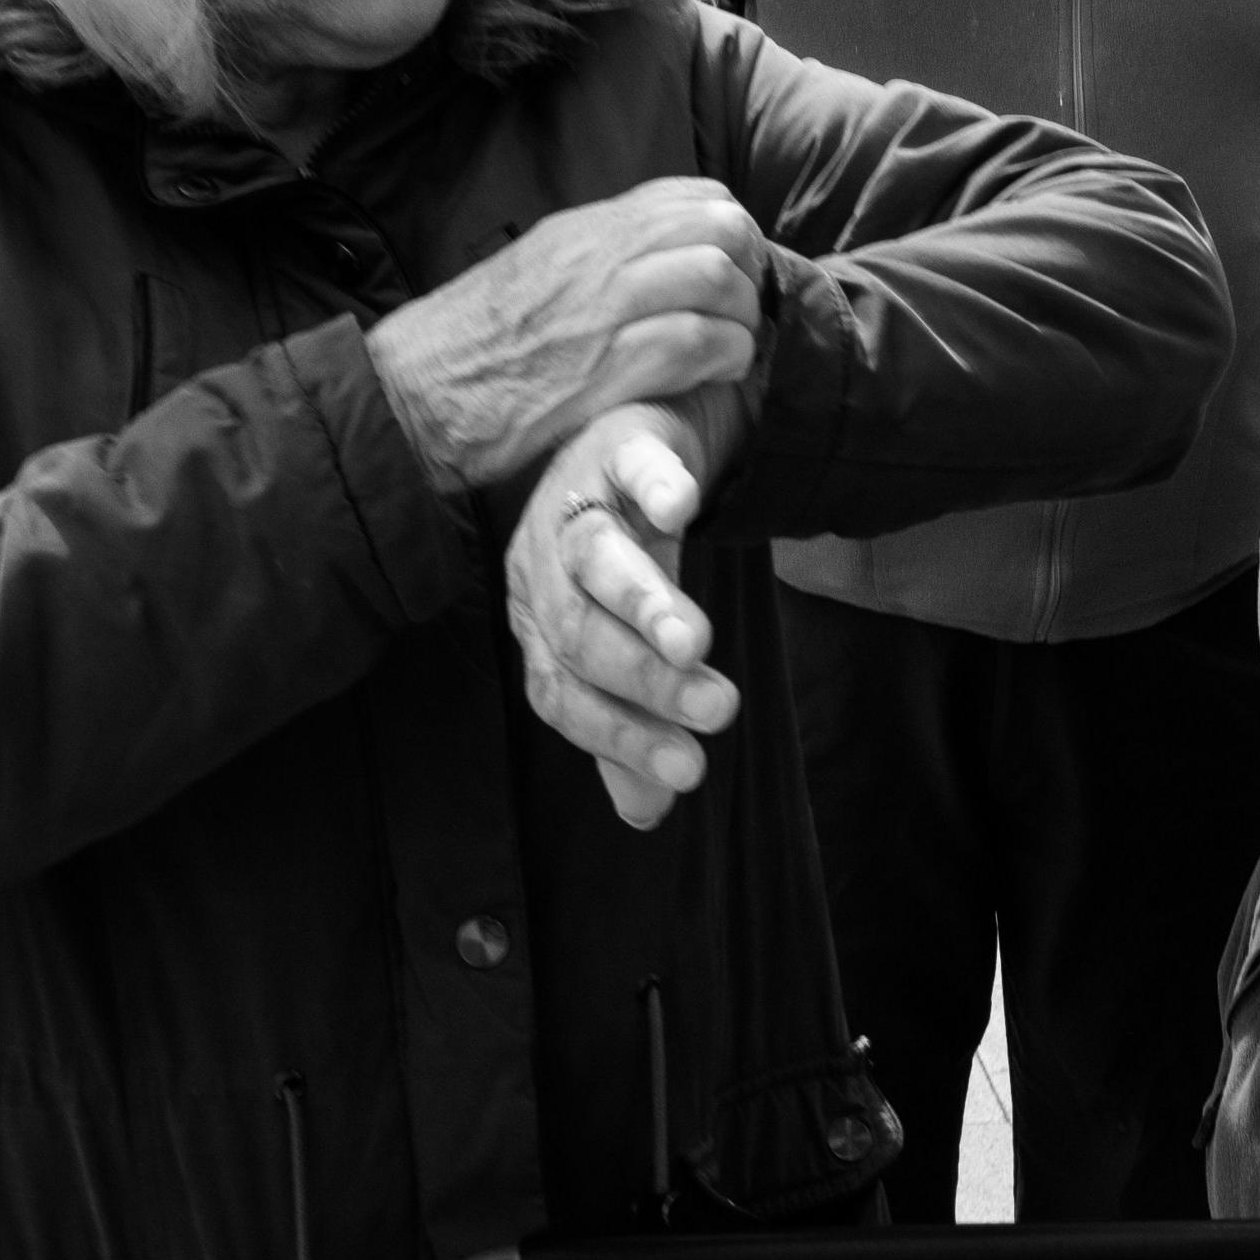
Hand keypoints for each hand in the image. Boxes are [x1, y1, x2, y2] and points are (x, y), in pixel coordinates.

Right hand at [367, 178, 761, 491]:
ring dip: (740, 320)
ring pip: (718, 281)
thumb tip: (655, 252)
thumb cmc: (469, 346)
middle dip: (747, 272)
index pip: (693, 195)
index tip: (730, 268)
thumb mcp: (532, 272)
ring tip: (728, 348)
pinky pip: (698, 344)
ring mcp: (603, 308)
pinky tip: (715, 375)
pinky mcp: (606, 367)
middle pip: (721, 229)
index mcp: (581, 229)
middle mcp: (597, 256)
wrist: (410, 396)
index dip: (730, 232)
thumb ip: (593, 257)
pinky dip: (724, 359)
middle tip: (737, 312)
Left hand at [509, 399, 742, 828]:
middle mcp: (544, 568)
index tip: (687, 773)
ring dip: (643, 602)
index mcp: (540, 625)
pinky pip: (632, 465)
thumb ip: (633, 722)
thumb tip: (650, 811)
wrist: (638, 449)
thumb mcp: (627, 645)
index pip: (561, 693)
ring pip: (594, 556)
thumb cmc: (627, 559)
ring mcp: (578, 503)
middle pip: (579, 632)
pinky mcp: (621, 449)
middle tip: (718, 713)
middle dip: (645, 680)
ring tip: (698, 644)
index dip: (618, 736)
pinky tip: (684, 507)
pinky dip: (655, 484)